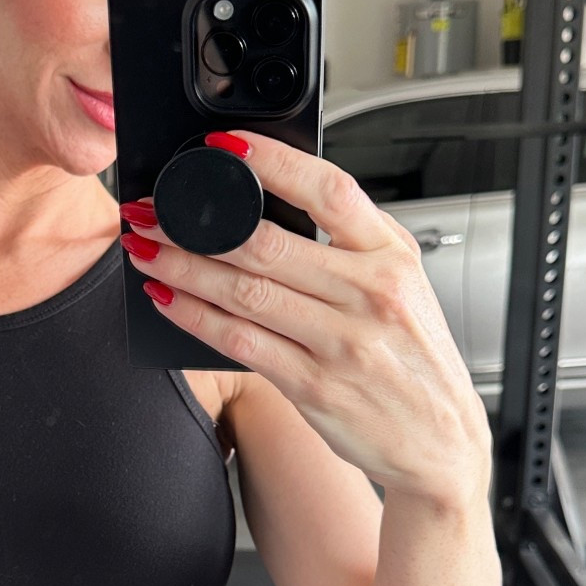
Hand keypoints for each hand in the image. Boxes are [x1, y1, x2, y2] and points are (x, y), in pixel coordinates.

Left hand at [121, 130, 492, 508]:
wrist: (440, 439)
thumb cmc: (414, 358)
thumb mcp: (405, 284)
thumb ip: (353, 244)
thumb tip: (278, 202)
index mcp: (391, 255)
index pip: (329, 190)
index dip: (272, 162)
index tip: (224, 146)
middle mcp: (369, 294)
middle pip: (268, 244)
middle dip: (195, 224)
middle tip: (152, 209)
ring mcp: (341, 343)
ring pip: (244, 292)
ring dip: (182, 267)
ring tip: (145, 250)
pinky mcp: (314, 386)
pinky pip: (240, 342)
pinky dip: (195, 318)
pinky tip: (168, 300)